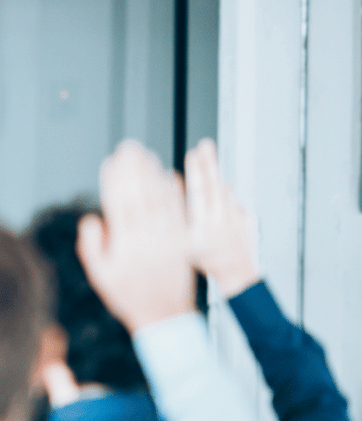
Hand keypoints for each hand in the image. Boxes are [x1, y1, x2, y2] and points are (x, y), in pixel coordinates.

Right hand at [77, 140, 194, 331]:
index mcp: (125, 246)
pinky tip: (169, 176)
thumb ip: (92, 246)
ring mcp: (167, 239)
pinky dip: (174, 193)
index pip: (118, 205)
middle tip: (129, 147)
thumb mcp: (99, 275)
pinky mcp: (182, 241)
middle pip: (140, 196)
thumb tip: (92, 219)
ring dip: (153, 175)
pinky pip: (179, 212)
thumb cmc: (128, 295)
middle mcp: (147, 239)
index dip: (114, 182)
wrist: (164, 315)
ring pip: (160, 200)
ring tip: (147, 154)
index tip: (110, 162)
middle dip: (133, 169)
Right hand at [185, 138, 259, 296]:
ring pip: (225, 192)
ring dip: (216, 175)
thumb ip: (177, 213)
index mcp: (203, 229)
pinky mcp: (248, 219)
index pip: (199, 194)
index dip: (195, 172)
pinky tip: (217, 191)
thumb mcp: (182, 242)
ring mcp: (237, 220)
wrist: (236, 275)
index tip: (192, 154)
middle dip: (208, 163)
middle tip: (205, 145)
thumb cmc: (204, 260)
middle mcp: (221, 222)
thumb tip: (172, 185)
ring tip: (208, 155)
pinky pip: (235, 202)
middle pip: (214, 186)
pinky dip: (225, 194)